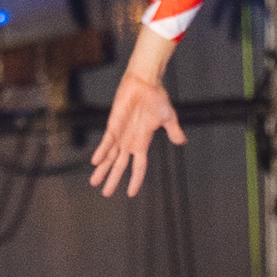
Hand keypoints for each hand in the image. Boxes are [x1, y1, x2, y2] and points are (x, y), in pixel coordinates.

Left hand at [88, 69, 186, 194]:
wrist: (146, 82)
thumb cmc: (156, 98)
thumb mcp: (168, 118)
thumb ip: (174, 131)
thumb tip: (182, 142)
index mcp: (143, 143)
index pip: (139, 167)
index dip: (135, 180)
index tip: (130, 194)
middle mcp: (129, 142)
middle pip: (120, 166)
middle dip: (112, 180)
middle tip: (105, 193)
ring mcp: (120, 134)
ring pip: (109, 157)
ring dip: (102, 169)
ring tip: (94, 182)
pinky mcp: (113, 125)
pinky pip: (106, 142)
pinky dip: (101, 152)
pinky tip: (95, 162)